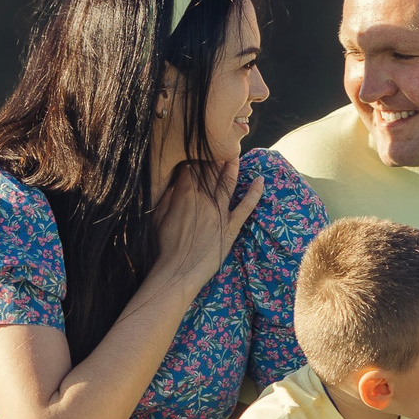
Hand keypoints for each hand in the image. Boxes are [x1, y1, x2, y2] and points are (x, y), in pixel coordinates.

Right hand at [150, 158, 265, 293]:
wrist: (178, 272)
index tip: (195, 152)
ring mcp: (220, 211)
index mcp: (184, 193)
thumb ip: (166, 198)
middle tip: (216, 146)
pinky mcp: (232, 226)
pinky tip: (261, 180)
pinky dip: (255, 192)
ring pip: (228, 181)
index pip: (191, 167)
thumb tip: (173, 184)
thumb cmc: (164, 247)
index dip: (193, 157)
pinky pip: (246, 206)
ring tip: (235, 154)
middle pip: (210, 170)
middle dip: (213, 156)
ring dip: (232, 166)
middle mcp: (204, 197)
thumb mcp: (157, 217)